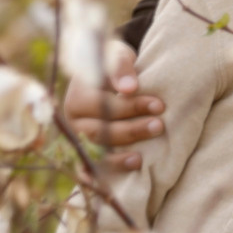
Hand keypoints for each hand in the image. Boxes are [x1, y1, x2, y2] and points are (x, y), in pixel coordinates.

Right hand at [61, 38, 160, 168]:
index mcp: (77, 95)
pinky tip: (121, 176)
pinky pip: (92, 170)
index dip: (131, 107)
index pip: (103, 104)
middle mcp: (72, 120)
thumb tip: (129, 88)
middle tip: (159, 126)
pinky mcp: (85, 154)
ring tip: (140, 159)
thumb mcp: (117, 56)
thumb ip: (121, 67)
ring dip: (119, 157)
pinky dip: (104, 175)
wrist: (107, 75)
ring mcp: (77, 139)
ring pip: (95, 152)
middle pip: (98, 131)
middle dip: (131, 130)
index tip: (159, 105)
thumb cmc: (114, 65)